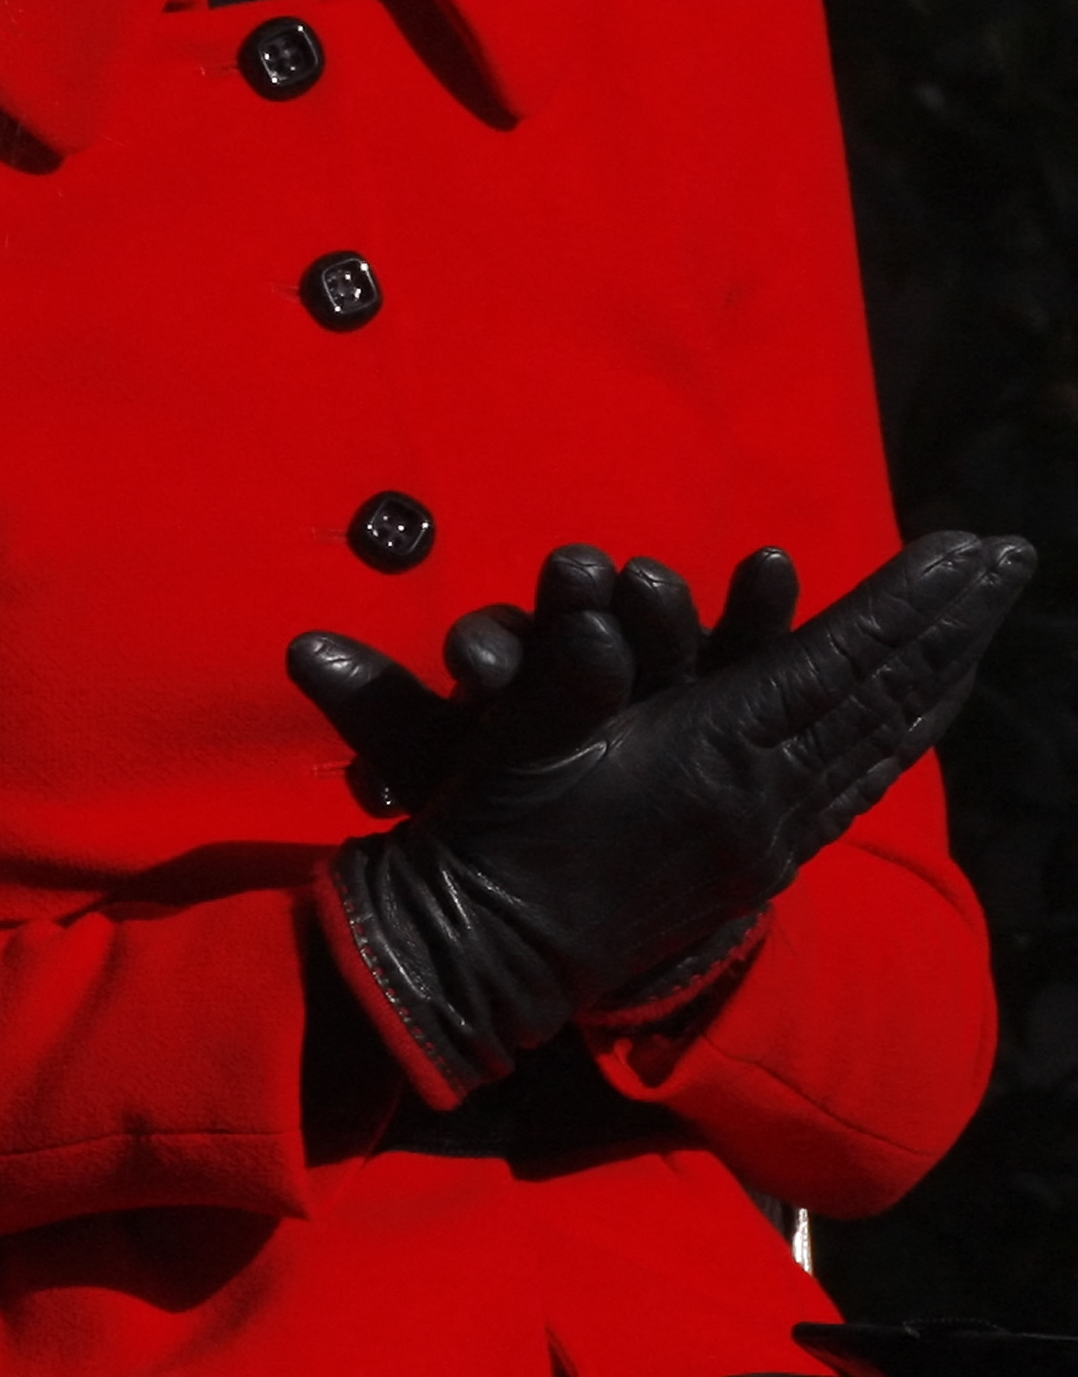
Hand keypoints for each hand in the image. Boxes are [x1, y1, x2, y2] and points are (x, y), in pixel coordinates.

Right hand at [320, 530, 1032, 1100]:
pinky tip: (913, 711)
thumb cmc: (498, 837)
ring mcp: (769, 840)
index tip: (966, 545)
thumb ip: (566, 672)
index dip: (902, 601)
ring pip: (879, 746)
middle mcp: (765, 802)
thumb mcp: (519, 741)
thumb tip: (597, 601)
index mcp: (713, 760)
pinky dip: (896, 734)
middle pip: (882, 701)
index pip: (834, 666)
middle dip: (949, 624)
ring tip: (980, 623)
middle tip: (1009, 559)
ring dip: (936, 675)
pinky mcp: (757, 865)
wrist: (492, 955)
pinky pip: (854, 786)